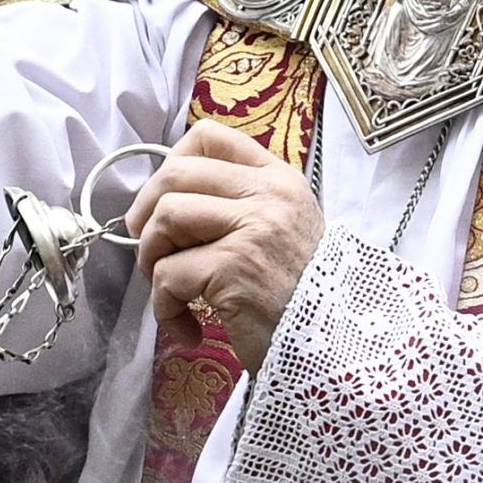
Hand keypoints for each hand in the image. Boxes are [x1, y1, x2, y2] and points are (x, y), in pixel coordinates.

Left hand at [123, 120, 323, 371]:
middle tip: (151, 250)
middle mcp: (268, 195)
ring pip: (166, 216)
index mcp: (279, 179)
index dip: (170, 164)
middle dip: (146, 214)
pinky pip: (167, 273)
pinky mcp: (234, 267)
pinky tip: (186, 327)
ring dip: (151, 258)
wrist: (336, 346)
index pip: (209, 136)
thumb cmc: (301, 297)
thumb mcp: (283, 233)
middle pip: (175, 174)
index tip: (162, 201)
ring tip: (171, 291)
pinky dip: (164, 306)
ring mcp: (253, 228)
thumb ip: (240, 208)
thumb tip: (168, 202)